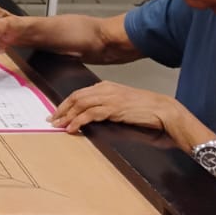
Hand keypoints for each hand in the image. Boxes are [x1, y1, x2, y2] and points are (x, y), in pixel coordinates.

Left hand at [49, 81, 178, 134]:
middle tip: (52, 119)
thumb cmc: (146, 109)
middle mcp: (106, 89)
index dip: (66, 103)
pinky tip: (72, 128)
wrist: (163, 110)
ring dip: (67, 116)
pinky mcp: (113, 108)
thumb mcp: (122, 104)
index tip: (58, 113)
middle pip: (76, 97)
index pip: (80, 93)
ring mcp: (109, 97)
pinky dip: (78, 121)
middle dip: (62, 109)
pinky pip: (89, 114)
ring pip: (80, 104)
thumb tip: (91, 116)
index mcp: (107, 86)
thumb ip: (107, 106)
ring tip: (58, 125)